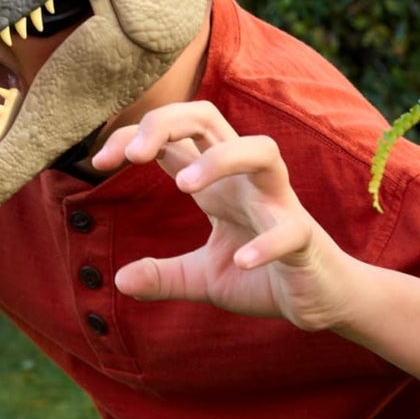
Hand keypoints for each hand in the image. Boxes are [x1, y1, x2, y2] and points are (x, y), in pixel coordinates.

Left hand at [90, 101, 361, 329]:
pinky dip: (266, 242)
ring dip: (222, 160)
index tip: (100, 162)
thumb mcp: (203, 278)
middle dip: (168, 122)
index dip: (133, 136)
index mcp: (218, 182)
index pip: (173, 136)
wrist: (319, 301)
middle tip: (132, 156)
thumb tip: (117, 280)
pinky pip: (288, 229)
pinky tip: (242, 261)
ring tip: (184, 187)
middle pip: (210, 118)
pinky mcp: (303, 237)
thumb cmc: (263, 276)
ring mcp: (278, 203)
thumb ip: (164, 276)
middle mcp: (245, 180)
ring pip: (262, 150)